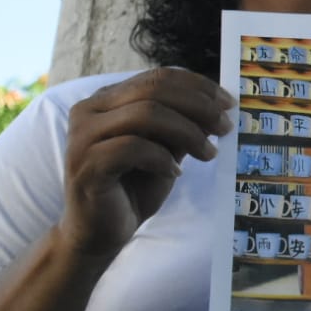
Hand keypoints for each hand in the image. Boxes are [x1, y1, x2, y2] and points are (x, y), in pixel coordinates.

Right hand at [60, 68, 232, 257]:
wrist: (99, 233)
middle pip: (153, 90)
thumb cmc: (134, 188)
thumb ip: (182, 126)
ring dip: (187, 132)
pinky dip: (161, 158)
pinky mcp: (85, 163)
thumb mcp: (165, 150)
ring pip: (145, 114)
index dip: (198, 86)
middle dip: (198, 106)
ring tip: (208, 153)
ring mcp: (83, 135)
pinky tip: (175, 172)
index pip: (158, 77)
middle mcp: (90, 110)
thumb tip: (219, 108)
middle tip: (225, 127)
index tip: (228, 103)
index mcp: (108, 99)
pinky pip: (132, 148)